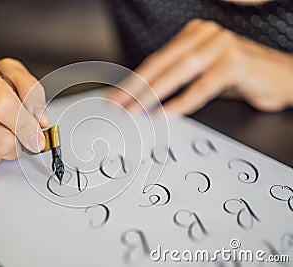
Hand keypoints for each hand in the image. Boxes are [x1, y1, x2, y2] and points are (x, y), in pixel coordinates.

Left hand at [109, 19, 292, 114]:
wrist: (281, 77)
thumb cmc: (240, 77)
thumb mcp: (204, 73)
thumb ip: (179, 79)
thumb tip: (144, 98)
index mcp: (194, 35)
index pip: (156, 59)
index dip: (134, 80)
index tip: (116, 96)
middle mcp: (205, 35)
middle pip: (161, 64)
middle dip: (136, 87)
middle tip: (118, 104)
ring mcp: (221, 46)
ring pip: (178, 72)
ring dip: (153, 94)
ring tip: (135, 110)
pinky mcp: (236, 62)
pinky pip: (203, 86)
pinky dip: (182, 102)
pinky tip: (166, 113)